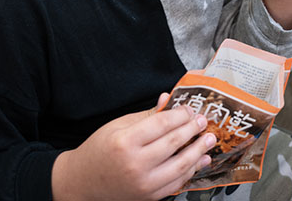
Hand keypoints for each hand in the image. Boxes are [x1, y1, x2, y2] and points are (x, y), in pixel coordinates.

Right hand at [51, 93, 216, 200]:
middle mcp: (135, 164)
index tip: (189, 110)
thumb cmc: (98, 151)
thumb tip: (167, 100)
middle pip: (174, 143)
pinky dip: (190, 170)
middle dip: (193, 130)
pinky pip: (176, 183)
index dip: (180, 115)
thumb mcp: (118, 126)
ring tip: (208, 139)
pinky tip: (198, 160)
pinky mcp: (149, 196)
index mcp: (125, 142)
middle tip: (202, 121)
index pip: (162, 124)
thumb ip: (146, 115)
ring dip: (198, 151)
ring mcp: (143, 183)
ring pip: (180, 165)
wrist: (83, 181)